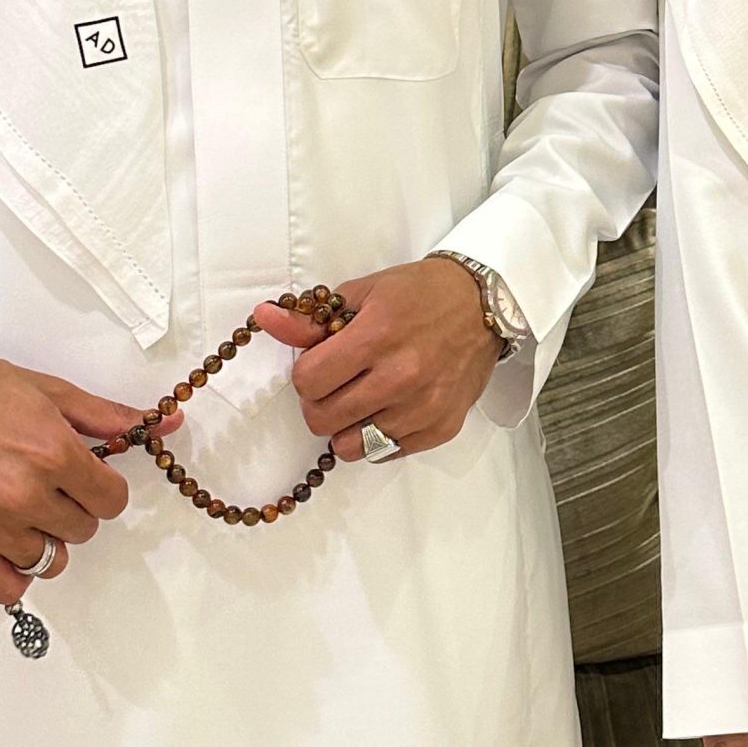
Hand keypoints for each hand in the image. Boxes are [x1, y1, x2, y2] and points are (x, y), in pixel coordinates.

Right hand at [0, 358, 180, 606]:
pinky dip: (14, 571)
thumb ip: (109, 417)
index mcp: (53, 454)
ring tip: (24, 508)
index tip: (88, 477)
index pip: (112, 501)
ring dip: (45, 537)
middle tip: (49, 484)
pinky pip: (7, 588)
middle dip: (75, 507)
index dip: (104, 487)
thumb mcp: (51, 393)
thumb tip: (165, 424)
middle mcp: (24, 495)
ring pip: (50, 560)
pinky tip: (8, 542)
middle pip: (84, 530)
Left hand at [252, 258, 502, 460]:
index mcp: (377, 336)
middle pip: (323, 419)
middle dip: (320, 402)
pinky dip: (378, 438)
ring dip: (347, 426)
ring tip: (363, 400)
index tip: (322, 363)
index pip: (309, 381)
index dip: (307, 373)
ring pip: (351, 446)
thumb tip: (263, 318)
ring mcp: (423, 408)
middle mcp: (401, 376)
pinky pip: (385, 454)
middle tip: (338, 384)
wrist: (484, 304)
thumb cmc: (420, 293)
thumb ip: (312, 317)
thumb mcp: (364, 292)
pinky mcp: (441, 428)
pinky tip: (389, 409)